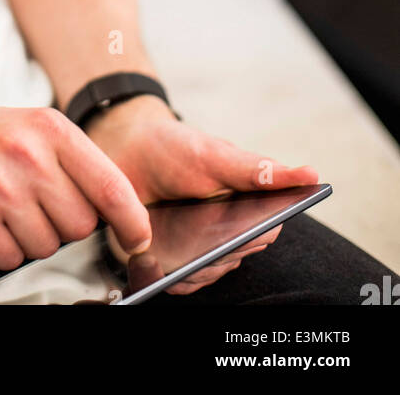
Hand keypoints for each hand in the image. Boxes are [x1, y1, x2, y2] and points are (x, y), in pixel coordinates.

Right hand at [0, 101, 153, 270]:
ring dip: (27, 238)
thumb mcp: (26, 127)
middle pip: (80, 224)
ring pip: (46, 245)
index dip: (131, 219)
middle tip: (30, 205)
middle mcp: (28, 154)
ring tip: (1, 208)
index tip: (138, 236)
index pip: (110, 184)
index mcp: (48, 128)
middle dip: (60, 225)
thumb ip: (69, 160)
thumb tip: (114, 204)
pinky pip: (9, 258)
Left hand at [85, 94, 318, 294]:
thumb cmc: (175, 149)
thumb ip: (257, 169)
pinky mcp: (171, 262)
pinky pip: (180, 282)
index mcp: (246, 206)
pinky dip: (173, 278)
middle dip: (226, 250)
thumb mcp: (215, 154)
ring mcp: (199, 250)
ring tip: (184, 253)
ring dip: (198, 266)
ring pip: (210, 274)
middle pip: (238, 257)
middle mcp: (226, 234)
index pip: (267, 232)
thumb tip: (310, 174)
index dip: (260, 234)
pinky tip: (162, 267)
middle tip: (213, 240)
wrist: (122, 149)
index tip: (252, 230)